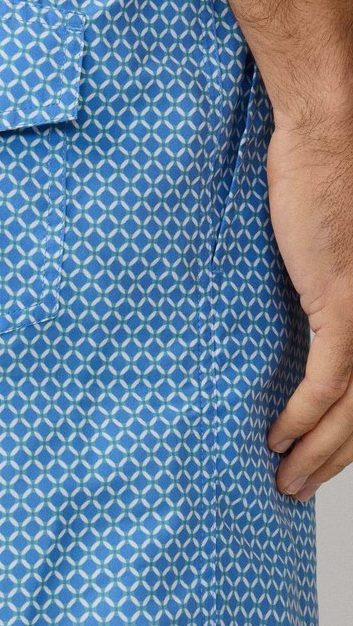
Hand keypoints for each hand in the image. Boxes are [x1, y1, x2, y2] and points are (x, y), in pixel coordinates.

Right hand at [266, 92, 352, 500]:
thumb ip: (334, 297)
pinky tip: (279, 437)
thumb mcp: (337, 254)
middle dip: (335, 460)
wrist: (332, 136)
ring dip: (317, 453)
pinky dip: (303, 416)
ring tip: (287, 481)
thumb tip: (310, 330)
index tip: (324, 461)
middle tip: (300, 488)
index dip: (350, 438)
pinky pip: (327, 380)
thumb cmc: (333, 182)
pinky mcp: (345, 303)